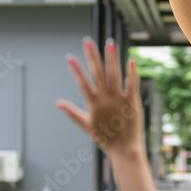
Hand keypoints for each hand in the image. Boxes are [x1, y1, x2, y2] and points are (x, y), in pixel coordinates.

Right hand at [56, 37, 142, 151]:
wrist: (124, 148)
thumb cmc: (104, 137)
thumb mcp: (85, 124)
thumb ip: (71, 112)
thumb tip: (57, 103)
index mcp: (93, 104)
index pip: (82, 83)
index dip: (75, 69)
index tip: (69, 57)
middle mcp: (106, 99)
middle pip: (98, 73)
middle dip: (92, 56)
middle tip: (87, 41)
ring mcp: (120, 99)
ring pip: (115, 74)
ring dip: (112, 58)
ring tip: (109, 43)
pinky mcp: (132, 101)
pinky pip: (132, 84)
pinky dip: (132, 72)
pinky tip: (131, 60)